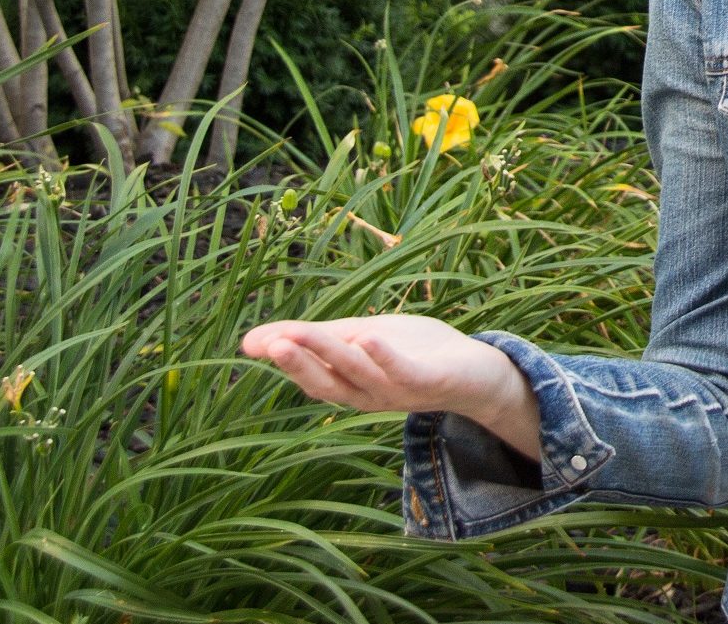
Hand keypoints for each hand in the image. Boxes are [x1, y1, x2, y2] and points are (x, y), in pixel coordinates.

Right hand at [239, 313, 507, 414]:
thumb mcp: (360, 339)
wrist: (477, 372)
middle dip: (298, 362)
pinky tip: (368, 337)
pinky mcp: (429, 382)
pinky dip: (384, 357)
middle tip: (270, 344)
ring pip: (358, 373)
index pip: (311, 375)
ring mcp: (399, 391)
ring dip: (329, 353)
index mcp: (351, 385)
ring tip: (300, 332)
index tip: (250, 344)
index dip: (284, 360)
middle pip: (328, 381)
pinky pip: (403, 372)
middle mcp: (369, 395)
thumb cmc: (413, 353)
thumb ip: (317, 340)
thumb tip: (250, 342)